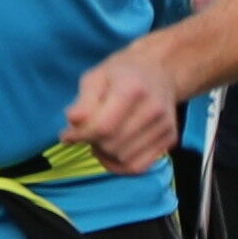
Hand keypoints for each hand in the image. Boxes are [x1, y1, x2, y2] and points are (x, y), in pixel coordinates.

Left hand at [62, 43, 184, 175]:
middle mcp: (153, 109)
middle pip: (112, 144)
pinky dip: (118, 166)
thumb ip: (83, 100)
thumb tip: (72, 120)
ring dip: (104, 154)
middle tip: (85, 132)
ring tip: (100, 138)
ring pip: (123, 159)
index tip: (66, 134)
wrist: (159, 71)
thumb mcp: (95, 77)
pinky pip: (138, 167)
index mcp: (132, 88)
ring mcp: (165, 126)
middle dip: (91, 143)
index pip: (103, 126)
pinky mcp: (170, 139)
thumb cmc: (120, 74)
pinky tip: (110, 152)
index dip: (80, 135)